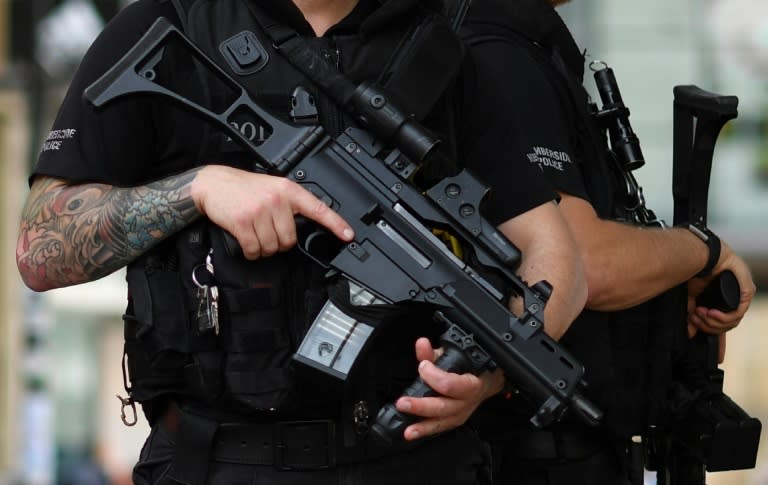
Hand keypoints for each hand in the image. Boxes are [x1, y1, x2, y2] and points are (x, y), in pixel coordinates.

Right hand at [191, 165, 353, 258]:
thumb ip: (288, 204)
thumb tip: (302, 228)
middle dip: (279, 242)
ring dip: (263, 248)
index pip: (317, 209)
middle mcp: (276, 200)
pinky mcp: (242, 222)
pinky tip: (246, 241)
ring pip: (272, 247)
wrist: (213, 183)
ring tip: (255, 234)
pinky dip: (251, 252)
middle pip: (290, 239)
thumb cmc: (243, 188)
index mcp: (288, 190)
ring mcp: (259, 211)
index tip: (347, 235)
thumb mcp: (271, 188)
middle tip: (267, 232)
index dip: (335, 224)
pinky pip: (254, 249)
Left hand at [395, 337, 503, 440]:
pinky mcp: (456, 420)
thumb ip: (434, 352)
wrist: (488, 380)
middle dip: (421, 406)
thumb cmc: (470, 366)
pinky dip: (426, 430)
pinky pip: (441, 427)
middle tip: (403, 403)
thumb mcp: (453, 355)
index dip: (434, 376)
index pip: (452, 384)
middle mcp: (468, 401)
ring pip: (443, 422)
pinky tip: (413, 432)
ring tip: (408, 430)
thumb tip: (421, 344)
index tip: (423, 366)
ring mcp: (463, 413)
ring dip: (423, 426)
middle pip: (444, 407)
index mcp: (471, 382)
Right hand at [687, 241, 755, 335]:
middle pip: (726, 326)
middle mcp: (737, 301)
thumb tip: (690, 333)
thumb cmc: (697, 270)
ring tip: (700, 313)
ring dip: (712, 321)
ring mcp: (743, 297)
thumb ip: (691, 314)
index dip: (711, 330)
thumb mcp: (691, 297)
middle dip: (708, 325)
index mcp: (726, 302)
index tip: (698, 328)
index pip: (723, 324)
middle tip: (694, 318)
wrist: (702, 254)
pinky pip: (737, 313)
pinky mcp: (747, 292)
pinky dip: (722, 317)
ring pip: (732, 322)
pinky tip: (710, 313)